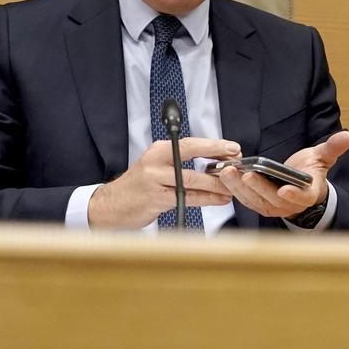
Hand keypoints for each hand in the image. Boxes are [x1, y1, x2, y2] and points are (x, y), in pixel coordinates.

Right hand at [88, 138, 239, 228]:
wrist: (111, 205)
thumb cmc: (138, 187)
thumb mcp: (155, 167)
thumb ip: (178, 163)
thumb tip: (213, 162)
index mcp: (158, 150)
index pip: (190, 143)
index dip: (213, 145)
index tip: (233, 148)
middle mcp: (155, 161)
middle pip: (191, 156)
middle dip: (218, 160)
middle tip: (237, 164)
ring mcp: (154, 180)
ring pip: (192, 179)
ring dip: (215, 184)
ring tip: (232, 187)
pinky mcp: (156, 199)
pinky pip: (187, 197)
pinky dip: (206, 199)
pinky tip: (219, 200)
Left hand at [217, 131, 348, 219]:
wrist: (299, 188)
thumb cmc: (309, 173)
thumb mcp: (322, 159)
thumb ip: (332, 148)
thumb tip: (348, 135)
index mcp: (306, 195)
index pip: (301, 197)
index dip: (293, 195)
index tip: (284, 189)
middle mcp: (288, 205)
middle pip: (271, 198)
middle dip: (257, 186)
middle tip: (245, 173)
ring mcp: (271, 207)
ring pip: (253, 199)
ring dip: (239, 187)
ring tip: (228, 171)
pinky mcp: (257, 204)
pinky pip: (243, 198)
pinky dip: (232, 187)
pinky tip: (223, 175)